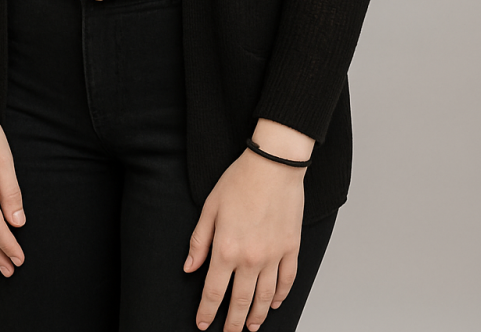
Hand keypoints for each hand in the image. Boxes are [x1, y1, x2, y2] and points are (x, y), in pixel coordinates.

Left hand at [183, 148, 305, 330]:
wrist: (274, 165)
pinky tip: (275, 303)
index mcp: (226, 249)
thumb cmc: (240, 181)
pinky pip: (287, 280)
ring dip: (258, 316)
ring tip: (252, 327)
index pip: (214, 292)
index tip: (203, 324)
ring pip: (265, 297)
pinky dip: (281, 295)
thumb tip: (190, 267)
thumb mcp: (210, 208)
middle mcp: (250, 259)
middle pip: (241, 301)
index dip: (207, 312)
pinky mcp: (291, 248)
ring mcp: (274, 255)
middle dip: (233, 322)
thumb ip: (199, 241)